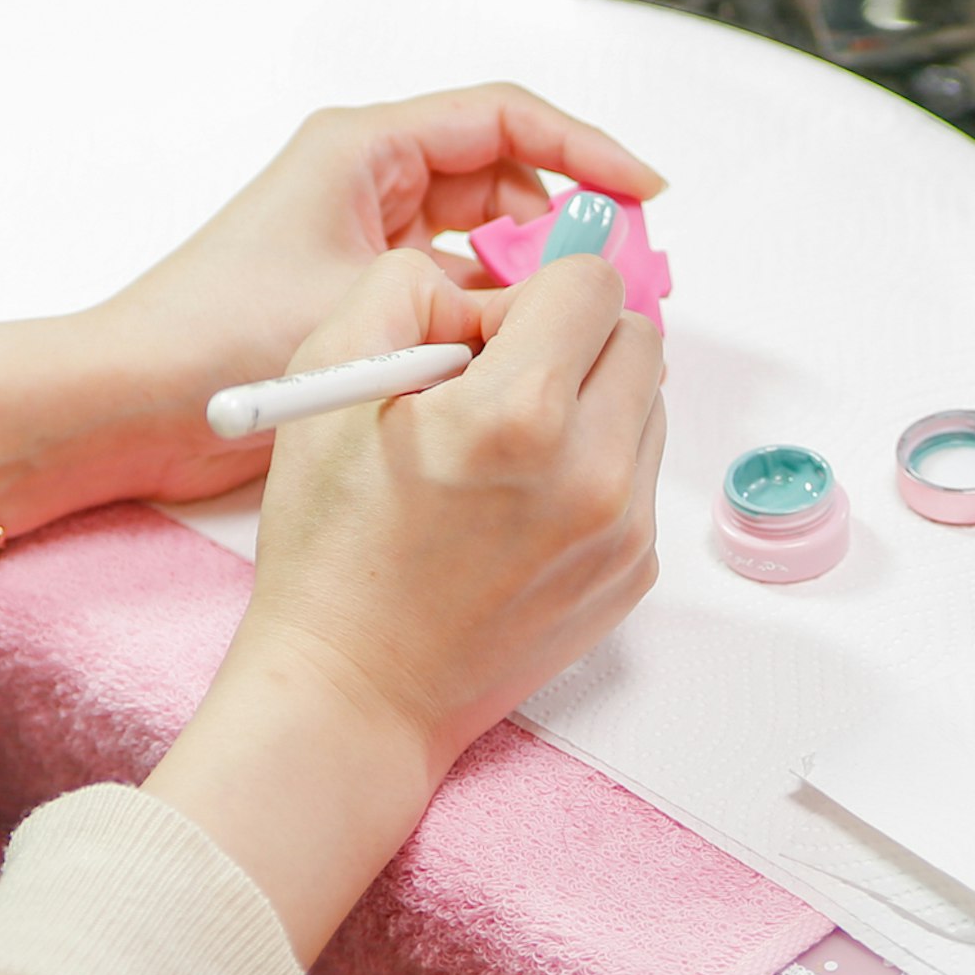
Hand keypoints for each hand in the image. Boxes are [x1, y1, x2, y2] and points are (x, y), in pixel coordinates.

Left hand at [90, 84, 663, 503]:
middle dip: (567, 214)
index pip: (506, 119)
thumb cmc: (216, 337)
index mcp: (365, 147)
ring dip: (528, 268)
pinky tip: (516, 349)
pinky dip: (490, 306)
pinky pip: (450, 279)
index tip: (644, 194)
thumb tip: (562, 296)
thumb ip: (476, 294)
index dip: (587, 149)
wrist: (125, 404)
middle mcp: (367, 176)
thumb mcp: (366, 303)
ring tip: (572, 317)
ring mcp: (362, 231)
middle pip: (502, 170)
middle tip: (616, 272)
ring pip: (481, 232)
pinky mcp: (356, 285)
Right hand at [144, 248, 666, 957]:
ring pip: (646, 403)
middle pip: (636, 337)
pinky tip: (517, 505)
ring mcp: (623, 529)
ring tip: (504, 450)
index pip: (589, 283)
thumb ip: (409, 287)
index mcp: (520, 413)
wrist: (352, 690)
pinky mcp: (633, 572)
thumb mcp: (328, 377)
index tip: (483, 338)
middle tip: (498, 382)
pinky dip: (592, 465)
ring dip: (590, 400)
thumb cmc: (329, 544)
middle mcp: (591, 471)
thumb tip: (492, 288)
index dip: (529, 295)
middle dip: (572, 339)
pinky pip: (637, 474)